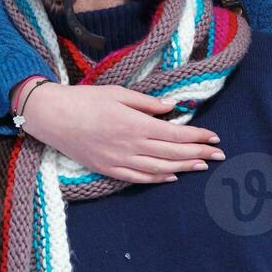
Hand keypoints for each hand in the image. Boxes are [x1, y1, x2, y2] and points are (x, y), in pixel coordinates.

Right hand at [15, 80, 224, 183]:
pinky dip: (158, 178)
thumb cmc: (85, 99)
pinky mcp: (108, 169)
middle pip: (172, 152)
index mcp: (135, 123)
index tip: (214, 137)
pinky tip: (172, 176)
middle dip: (199, 153)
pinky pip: (138, 178)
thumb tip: (173, 108)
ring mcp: (119, 160)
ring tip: (202, 166)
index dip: (197, 137)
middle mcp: (131, 145)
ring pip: (159, 168)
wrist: (52, 117)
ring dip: (184, 167)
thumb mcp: (118, 93)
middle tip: (219, 155)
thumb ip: (147, 103)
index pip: (175, 133)